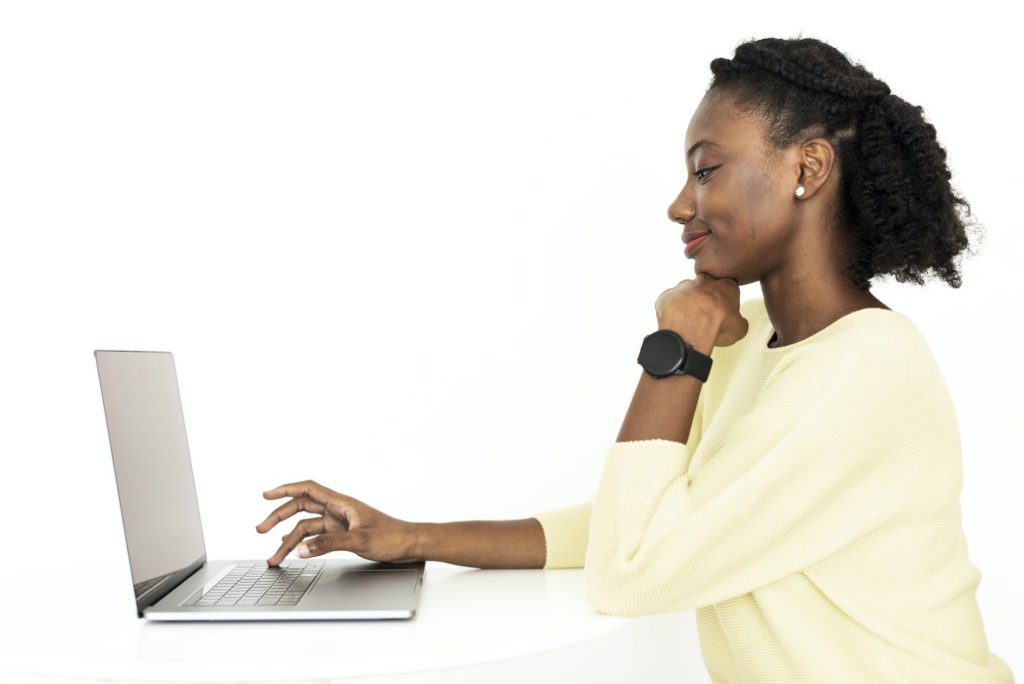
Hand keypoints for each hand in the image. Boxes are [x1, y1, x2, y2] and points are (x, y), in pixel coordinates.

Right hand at [255, 480, 420, 565]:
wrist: (410, 545)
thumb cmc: (393, 537)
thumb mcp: (360, 540)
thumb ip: (329, 544)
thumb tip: (300, 548)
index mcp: (341, 503)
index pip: (308, 489)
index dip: (286, 489)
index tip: (266, 495)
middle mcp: (338, 510)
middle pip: (301, 508)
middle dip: (279, 516)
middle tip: (260, 529)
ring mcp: (339, 522)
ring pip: (306, 527)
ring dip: (288, 539)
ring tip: (274, 556)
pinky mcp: (342, 534)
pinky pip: (315, 537)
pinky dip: (302, 544)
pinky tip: (293, 551)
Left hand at [654, 272, 747, 347]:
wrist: (691, 327)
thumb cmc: (716, 324)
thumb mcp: (740, 328)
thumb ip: (739, 321)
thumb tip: (737, 324)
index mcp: (726, 285)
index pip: (728, 288)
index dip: (726, 301)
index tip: (724, 312)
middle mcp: (704, 282)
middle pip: (705, 287)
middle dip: (706, 299)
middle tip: (706, 316)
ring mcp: (684, 287)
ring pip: (686, 293)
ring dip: (688, 304)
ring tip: (690, 322)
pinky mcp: (667, 295)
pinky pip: (670, 302)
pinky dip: (673, 311)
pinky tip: (677, 322)